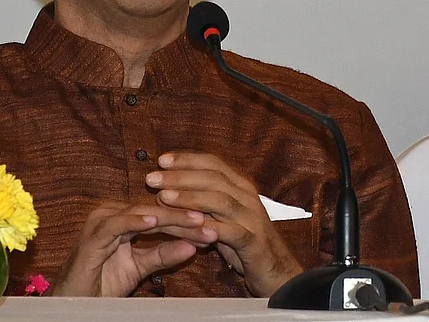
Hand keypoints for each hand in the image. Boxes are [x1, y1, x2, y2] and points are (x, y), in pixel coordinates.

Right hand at [51, 201, 217, 296]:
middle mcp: (113, 214)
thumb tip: (193, 247)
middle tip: (212, 222)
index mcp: (125, 218)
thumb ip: (164, 255)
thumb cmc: (103, 283)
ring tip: (195, 220)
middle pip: (156, 210)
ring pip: (142, 214)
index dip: (189, 220)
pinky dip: (136, 221)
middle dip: (186, 217)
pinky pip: (116, 224)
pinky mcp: (91, 235)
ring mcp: (101, 222)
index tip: (215, 226)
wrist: (74, 304)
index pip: (163, 214)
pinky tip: (155, 221)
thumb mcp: (140, 267)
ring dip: (170, 217)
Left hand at [147, 152, 301, 295]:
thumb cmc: (242, 241)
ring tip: (164, 197)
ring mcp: (252, 218)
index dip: (187, 160)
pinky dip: (209, 228)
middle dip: (181, 176)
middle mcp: (247, 197)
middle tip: (153, 178)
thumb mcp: (222, 217)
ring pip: (220, 201)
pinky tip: (188, 228)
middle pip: (213, 179)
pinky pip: (230, 232)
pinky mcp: (253, 241)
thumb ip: (201, 203)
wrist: (275, 269)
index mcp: (240, 187)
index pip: (214, 164)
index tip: (162, 160)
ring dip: (190, 198)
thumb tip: (167, 191)